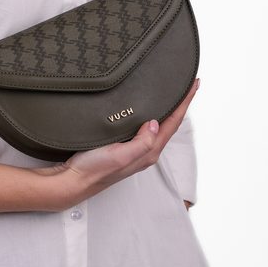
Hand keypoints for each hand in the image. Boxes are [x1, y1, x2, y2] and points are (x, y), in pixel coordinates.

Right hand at [43, 79, 199, 209]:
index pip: (173, 123)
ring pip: (159, 125)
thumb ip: (140, 143)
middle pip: (170, 123)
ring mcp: (135, 149)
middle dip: (181, 104)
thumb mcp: (119, 155)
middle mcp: (145, 151)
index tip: (193, 85)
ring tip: (174, 94)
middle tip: (188, 85)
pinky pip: (145, 128)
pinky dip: (153, 115)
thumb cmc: (94, 170)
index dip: (184, 103)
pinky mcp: (124, 146)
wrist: (73, 181)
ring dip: (169, 109)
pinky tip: (148, 110)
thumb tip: (154, 124)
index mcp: (148, 152)